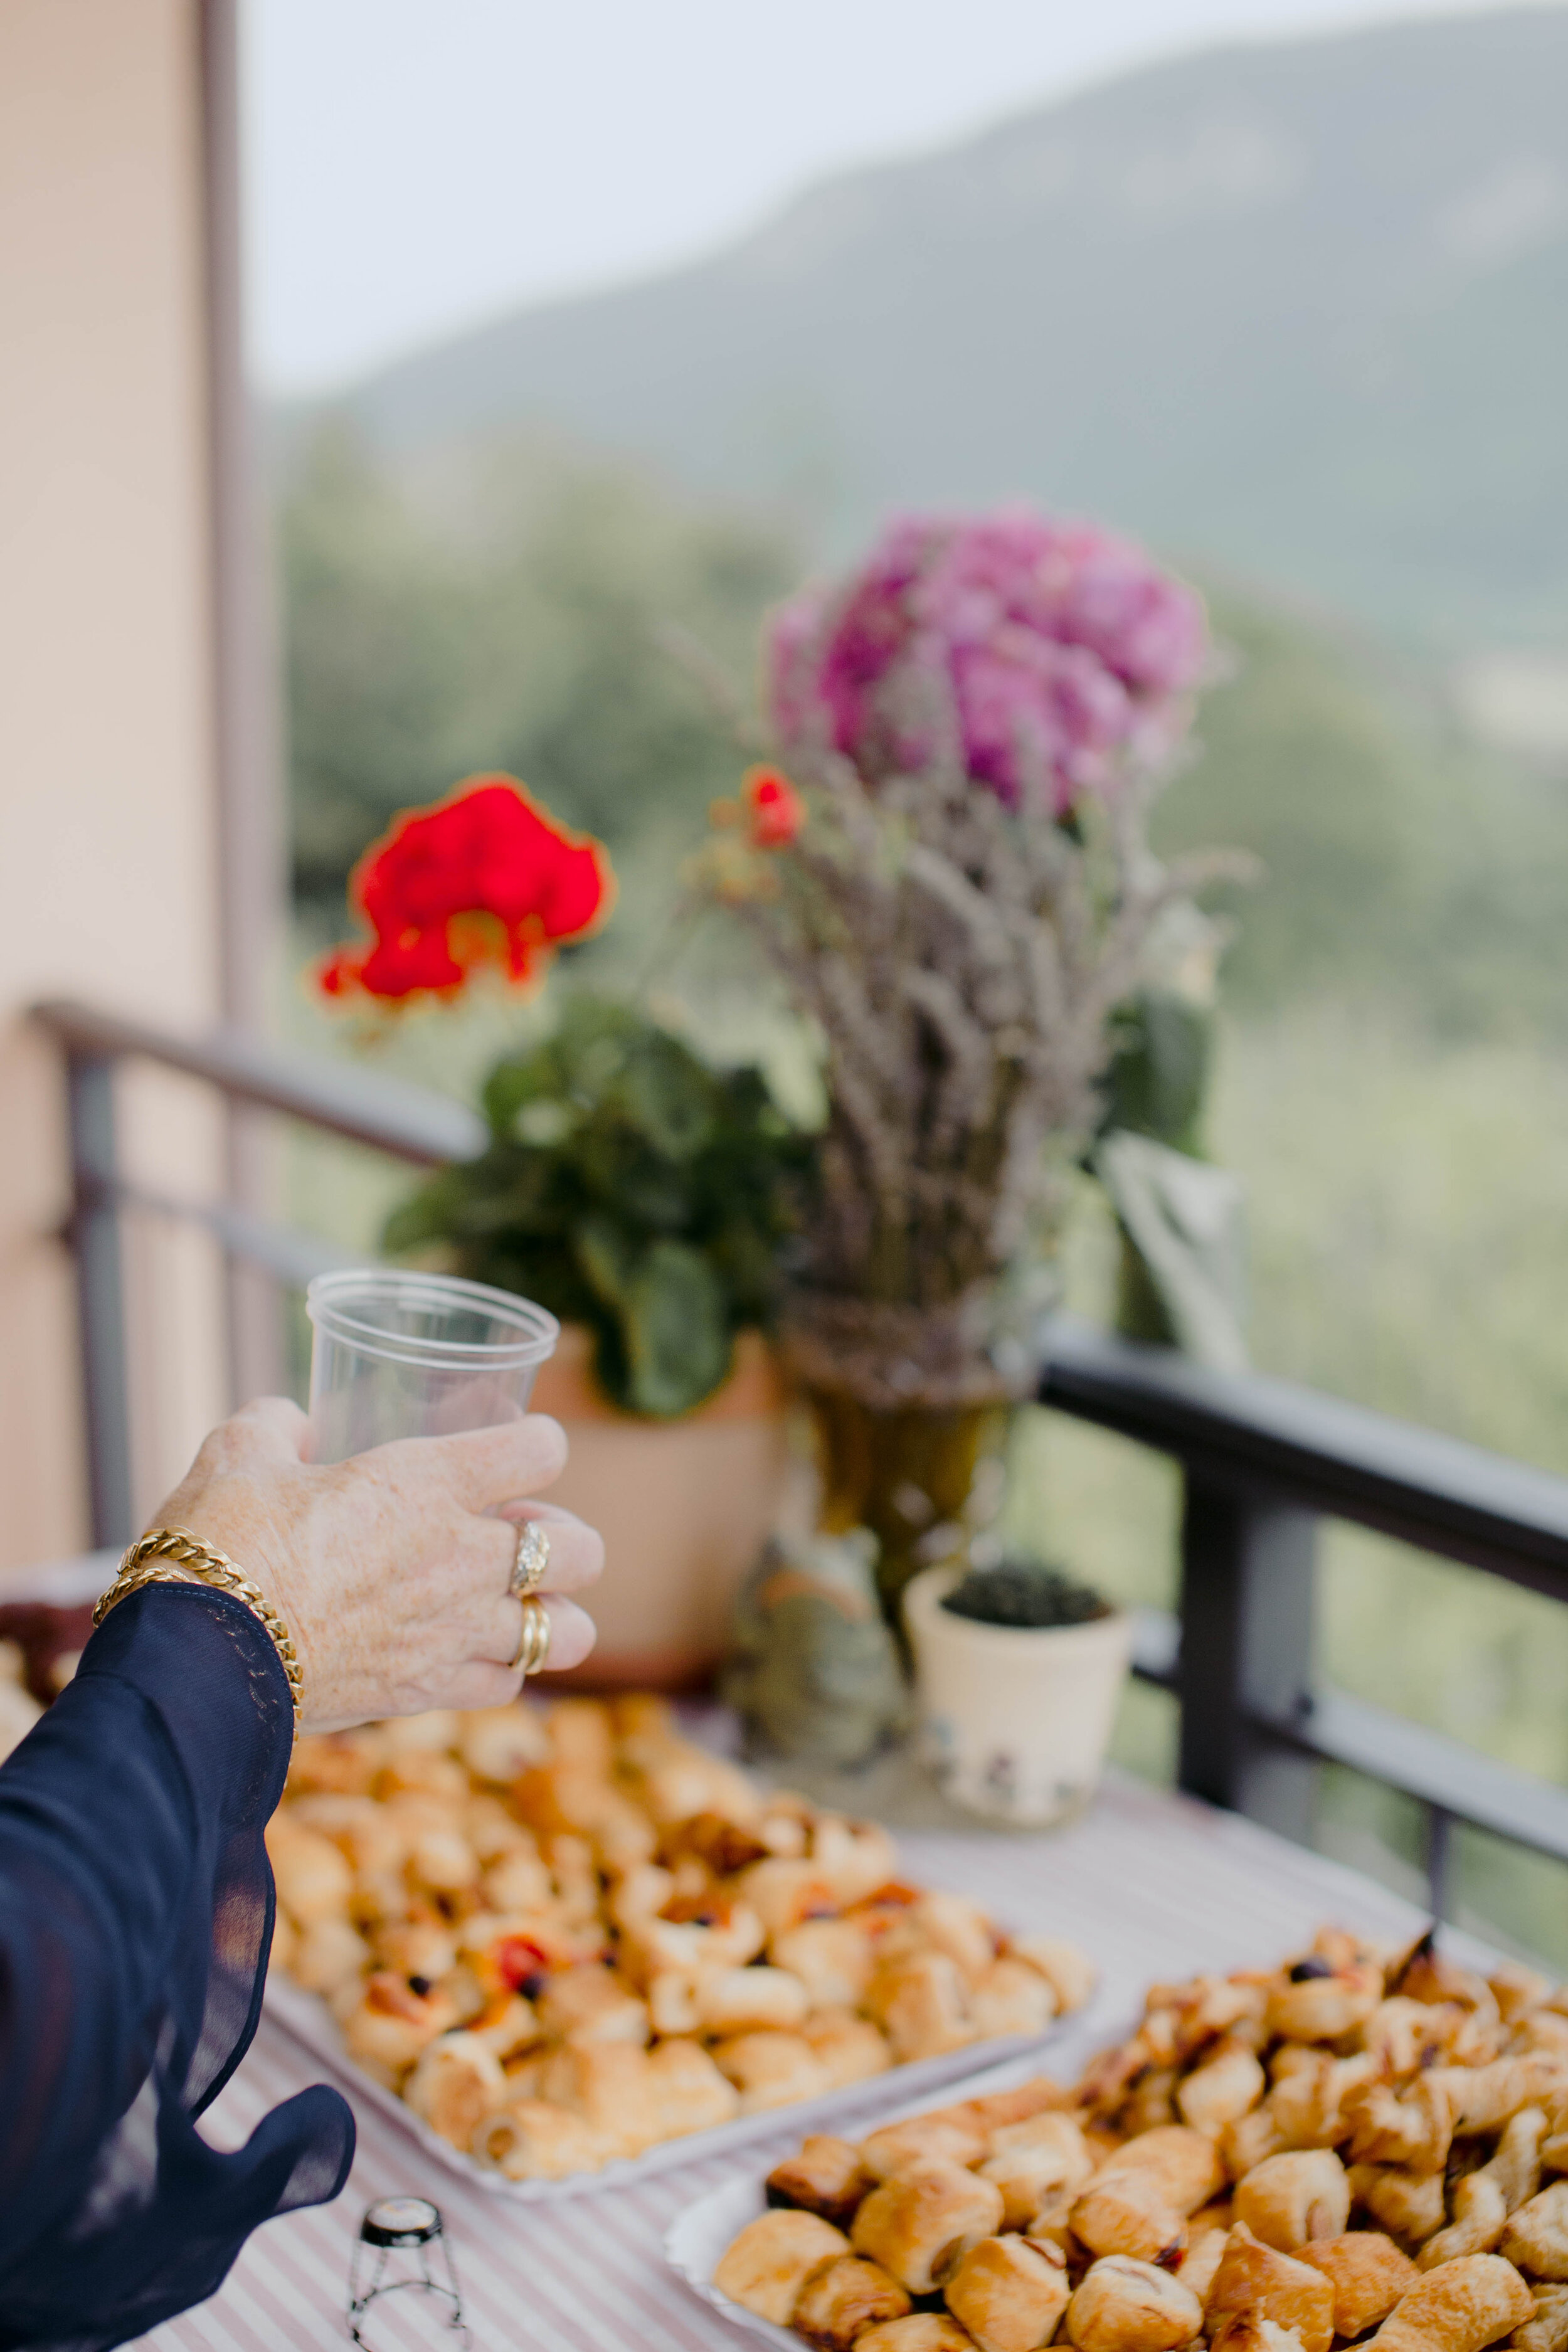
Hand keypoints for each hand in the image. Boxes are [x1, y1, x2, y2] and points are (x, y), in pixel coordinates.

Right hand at [147, 1398, 602, 1730]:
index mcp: (430, 1481)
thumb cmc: (219, 1542)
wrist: (198, 1656)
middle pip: (584, 1549)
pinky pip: (506, 1685)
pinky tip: (469, 1653)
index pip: (542, 1449)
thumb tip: (290, 1422)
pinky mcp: (426, 1690)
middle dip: (566, 1539)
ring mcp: (454, 1631)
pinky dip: (500, 1670)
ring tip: (518, 1603)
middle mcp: (463, 1556)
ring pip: (566, 1633)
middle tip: (517, 1533)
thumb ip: (275, 1427)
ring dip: (553, 1614)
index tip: (517, 1449)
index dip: (535, 1443)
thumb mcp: (239, 1453)